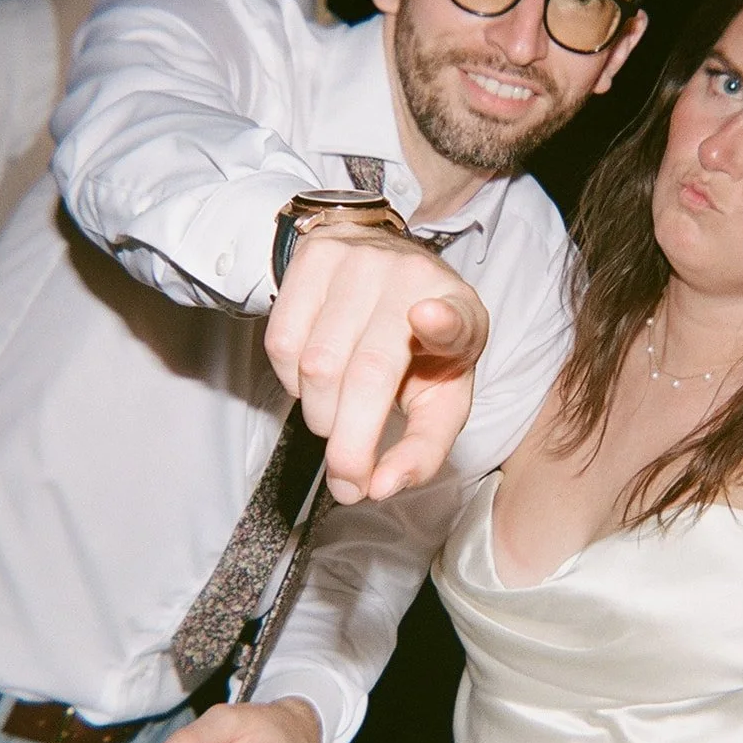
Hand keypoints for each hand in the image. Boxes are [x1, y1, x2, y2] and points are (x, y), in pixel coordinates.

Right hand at [264, 227, 488, 504]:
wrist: (387, 273)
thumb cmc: (419, 349)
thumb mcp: (441, 396)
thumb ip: (424, 448)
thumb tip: (381, 487)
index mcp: (460, 311)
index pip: (456, 319)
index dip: (443, 323)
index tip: (428, 320)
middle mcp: (413, 277)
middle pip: (367, 372)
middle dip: (350, 445)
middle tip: (348, 480)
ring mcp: (360, 259)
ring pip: (316, 363)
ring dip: (320, 415)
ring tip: (337, 419)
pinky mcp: (314, 255)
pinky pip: (282, 342)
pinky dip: (292, 383)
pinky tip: (315, 382)